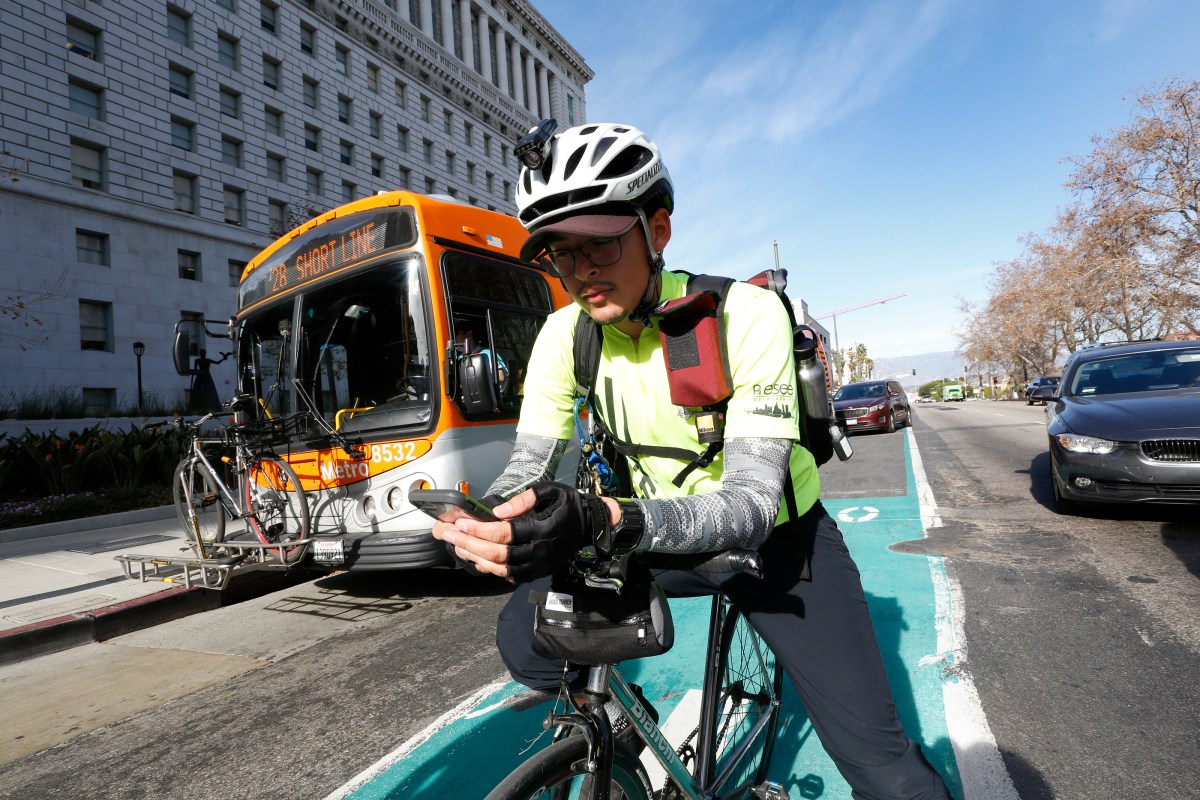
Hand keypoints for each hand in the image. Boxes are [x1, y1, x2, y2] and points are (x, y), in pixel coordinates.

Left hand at [431, 483, 614, 581]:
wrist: (592, 526)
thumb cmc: (571, 504)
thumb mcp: (551, 491)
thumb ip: (525, 499)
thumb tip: (498, 513)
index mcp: (542, 529)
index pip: (505, 533)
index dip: (479, 529)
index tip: (459, 522)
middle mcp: (539, 551)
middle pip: (498, 553)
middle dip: (469, 544)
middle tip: (448, 535)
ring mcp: (538, 565)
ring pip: (501, 568)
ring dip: (476, 558)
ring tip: (457, 546)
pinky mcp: (538, 572)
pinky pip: (510, 575)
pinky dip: (491, 569)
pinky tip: (476, 559)